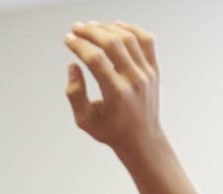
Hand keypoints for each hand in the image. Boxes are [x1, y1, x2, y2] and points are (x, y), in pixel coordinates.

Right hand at [64, 21, 161, 156]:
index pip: (95, 60)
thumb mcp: (85, 120)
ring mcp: (147, 73)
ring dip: (107, 28)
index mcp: (116, 94)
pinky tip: (116, 25)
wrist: (141, 139)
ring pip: (128, 38)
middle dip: (91, 32)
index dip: (79, 46)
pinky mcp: (154, 69)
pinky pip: (146, 40)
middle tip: (76, 27)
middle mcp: (134, 80)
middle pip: (111, 44)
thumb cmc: (111, 131)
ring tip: (91, 26)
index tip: (68, 39)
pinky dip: (131, 28)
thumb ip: (75, 94)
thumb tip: (72, 66)